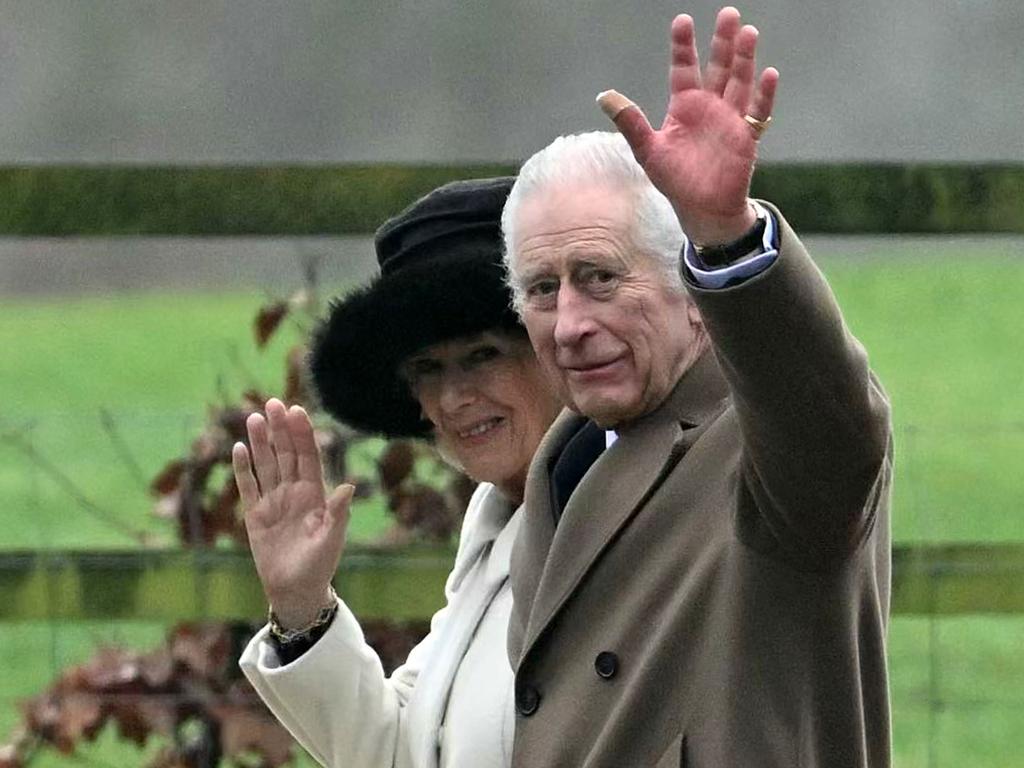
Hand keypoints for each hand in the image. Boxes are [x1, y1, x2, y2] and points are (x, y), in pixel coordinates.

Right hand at [233, 398, 353, 628]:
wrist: (296, 590)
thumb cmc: (319, 566)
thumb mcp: (331, 540)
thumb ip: (338, 513)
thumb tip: (349, 486)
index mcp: (315, 495)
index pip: (308, 457)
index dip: (303, 434)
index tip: (296, 411)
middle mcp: (294, 492)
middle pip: (286, 454)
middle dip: (280, 429)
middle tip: (273, 403)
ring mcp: (273, 501)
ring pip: (266, 464)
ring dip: (260, 442)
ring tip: (253, 417)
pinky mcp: (255, 515)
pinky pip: (248, 486)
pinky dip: (243, 468)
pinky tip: (238, 447)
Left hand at [598, 7, 778, 243]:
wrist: (701, 209)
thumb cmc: (675, 180)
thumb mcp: (648, 150)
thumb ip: (630, 123)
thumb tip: (603, 96)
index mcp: (684, 106)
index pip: (683, 68)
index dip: (683, 46)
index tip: (683, 20)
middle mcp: (709, 107)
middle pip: (717, 67)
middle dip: (722, 42)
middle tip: (728, 13)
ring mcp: (730, 119)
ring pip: (739, 82)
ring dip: (744, 59)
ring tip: (748, 33)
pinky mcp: (746, 137)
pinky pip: (757, 113)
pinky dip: (764, 95)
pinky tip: (769, 74)